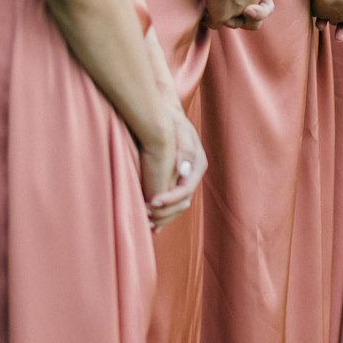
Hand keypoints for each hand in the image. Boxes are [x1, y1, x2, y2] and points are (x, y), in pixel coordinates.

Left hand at [141, 110, 205, 229]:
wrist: (165, 116)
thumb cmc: (171, 121)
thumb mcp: (179, 132)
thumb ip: (183, 151)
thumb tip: (183, 172)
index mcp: (197, 165)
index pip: (186, 190)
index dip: (169, 199)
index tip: (151, 201)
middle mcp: (193, 176)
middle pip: (183, 203)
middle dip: (165, 212)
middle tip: (144, 214)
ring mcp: (186, 181)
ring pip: (178, 207)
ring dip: (163, 217)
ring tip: (145, 221)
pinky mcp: (176, 183)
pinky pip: (172, 205)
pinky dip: (163, 216)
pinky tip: (153, 226)